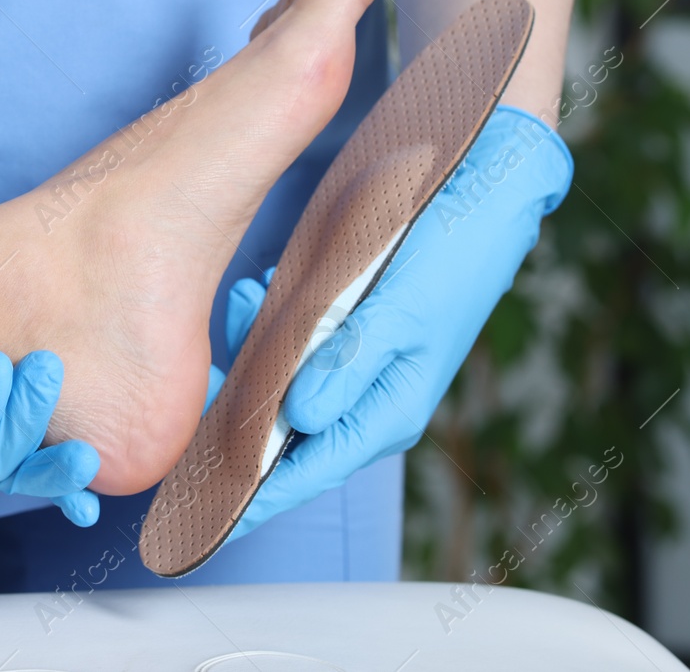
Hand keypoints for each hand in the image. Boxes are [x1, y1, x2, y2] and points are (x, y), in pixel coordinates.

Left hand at [221, 106, 572, 539]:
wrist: (491, 181)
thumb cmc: (458, 247)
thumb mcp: (401, 306)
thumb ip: (346, 360)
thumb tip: (300, 416)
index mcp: (389, 408)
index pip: (306, 469)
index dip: (252, 492)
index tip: (199, 508)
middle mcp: (370, 394)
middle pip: (286, 432)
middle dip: (239, 410)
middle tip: (198, 388)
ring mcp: (359, 360)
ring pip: (284, 382)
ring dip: (254, 352)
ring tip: (244, 304)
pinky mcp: (350, 324)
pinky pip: (293, 343)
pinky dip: (269, 322)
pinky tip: (260, 292)